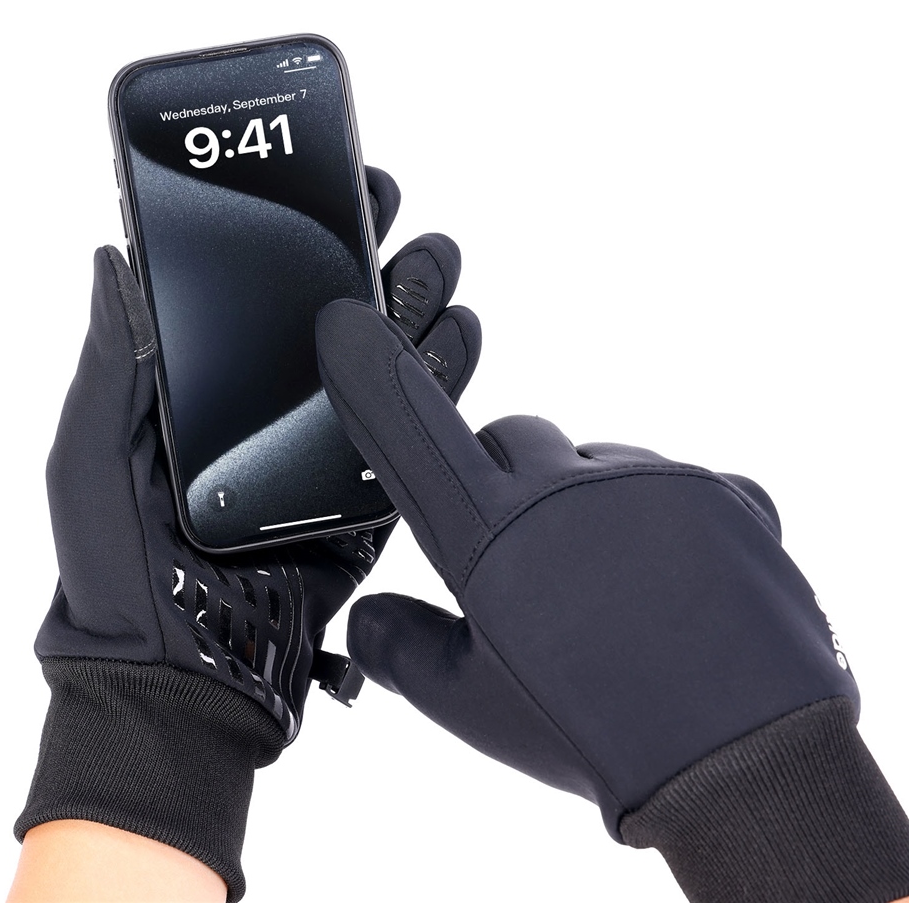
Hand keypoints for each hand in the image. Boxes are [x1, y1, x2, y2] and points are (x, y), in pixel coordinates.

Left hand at [15, 170, 480, 899]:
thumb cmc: (118, 564)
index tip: (332, 181)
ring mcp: (327, 450)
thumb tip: (116, 257)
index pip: (267, 290)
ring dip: (419, 305)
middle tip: (399, 215)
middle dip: (376, 255)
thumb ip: (112, 359)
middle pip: (338, 315)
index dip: (301, 231)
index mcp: (214, 386)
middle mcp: (277, 408)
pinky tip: (460, 336)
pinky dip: (443, 383)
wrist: (180, 674)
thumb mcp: (93, 452)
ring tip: (438, 262)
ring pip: (386, 362)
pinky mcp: (368, 496)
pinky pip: (414, 433)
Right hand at [315, 299, 908, 902]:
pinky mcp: (721, 491)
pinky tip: (679, 587)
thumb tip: (366, 616)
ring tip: (618, 591)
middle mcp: (566, 486)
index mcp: (492, 533)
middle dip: (506, 476)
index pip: (412, 435)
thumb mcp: (475, 707)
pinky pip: (675, 485)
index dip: (372, 377)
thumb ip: (406, 650)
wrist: (746, 764)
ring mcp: (651, 480)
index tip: (346, 327)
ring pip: (596, 461)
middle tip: (527, 554)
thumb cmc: (594, 736)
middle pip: (514, 436)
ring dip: (588, 504)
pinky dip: (663, 521)